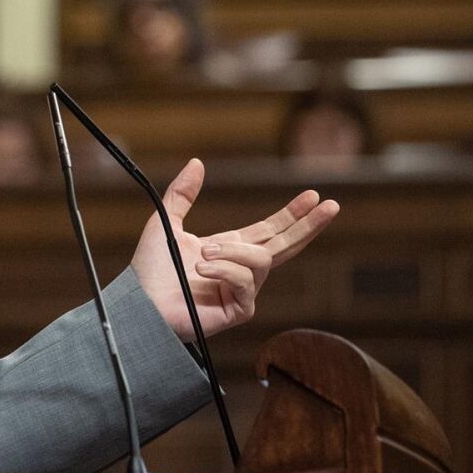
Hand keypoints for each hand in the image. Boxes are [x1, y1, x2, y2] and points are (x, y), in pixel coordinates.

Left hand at [130, 159, 337, 340]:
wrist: (141, 302)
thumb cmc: (151, 269)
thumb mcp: (166, 221)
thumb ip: (183, 193)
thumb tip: (197, 162)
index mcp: (229, 249)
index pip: (268, 229)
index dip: (291, 214)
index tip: (312, 196)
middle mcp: (240, 270)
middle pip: (284, 245)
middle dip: (308, 225)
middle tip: (331, 206)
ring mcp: (242, 292)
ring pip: (260, 259)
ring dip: (232, 251)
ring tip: (203, 253)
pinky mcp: (239, 310)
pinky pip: (246, 282)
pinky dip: (224, 271)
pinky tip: (202, 271)